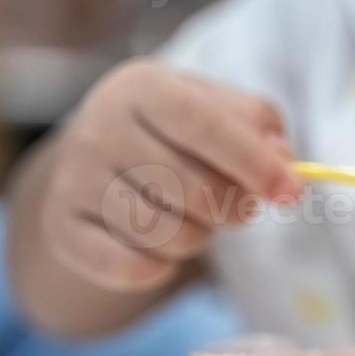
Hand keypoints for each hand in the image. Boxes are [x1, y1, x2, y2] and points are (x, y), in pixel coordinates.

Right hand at [37, 59, 301, 292]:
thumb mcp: (216, 108)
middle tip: (238, 207)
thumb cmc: (174, 132)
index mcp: (143, 87)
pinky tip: (159, 246)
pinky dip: (161, 267)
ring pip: (165, 233)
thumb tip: (283, 165)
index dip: (253, 162)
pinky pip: (131, 268)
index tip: (292, 193)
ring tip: (193, 219)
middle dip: (233, 209)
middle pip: (192, 188)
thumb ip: (259, 125)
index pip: (204, 124)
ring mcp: (75, 179)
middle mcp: (99, 128)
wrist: (97, 158)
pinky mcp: (62, 229)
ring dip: (198, 238)